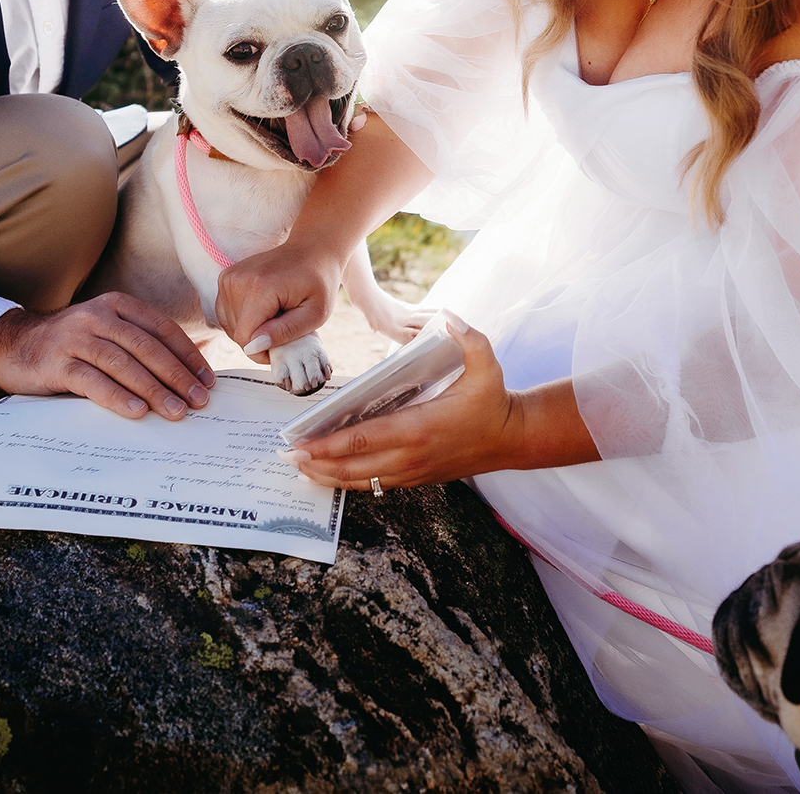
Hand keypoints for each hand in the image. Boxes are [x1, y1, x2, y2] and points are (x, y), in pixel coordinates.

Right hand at [0, 292, 215, 420]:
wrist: (12, 345)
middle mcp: (98, 317)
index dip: (188, 355)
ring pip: (123, 364)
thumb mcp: (106, 332)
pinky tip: (137, 412)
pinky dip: (117, 397)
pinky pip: (93, 381)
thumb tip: (189, 370)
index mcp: (117, 305)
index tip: (207, 381)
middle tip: (199, 401)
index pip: (162, 329)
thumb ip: (139, 343)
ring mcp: (76, 338)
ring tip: (175, 411)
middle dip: (177, 376)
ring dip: (154, 390)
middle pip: (147, 347)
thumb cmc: (70, 345)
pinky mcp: (56, 363)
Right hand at [216, 237, 346, 364]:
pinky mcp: (226, 278)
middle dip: (259, 339)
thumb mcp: (315, 314)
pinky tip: (263, 310)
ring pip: (229, 326)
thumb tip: (254, 347)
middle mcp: (238, 280)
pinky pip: (226, 314)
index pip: (245, 337)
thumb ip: (285, 332)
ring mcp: (228, 278)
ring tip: (275, 314)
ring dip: (252, 329)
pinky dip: (244, 319)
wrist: (312, 250)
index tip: (283, 345)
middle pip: (236, 333)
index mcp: (259, 288)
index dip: (262, 351)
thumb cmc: (318, 281)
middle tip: (284, 324)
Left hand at [282, 315, 527, 489]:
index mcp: (419, 427)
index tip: (302, 443)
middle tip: (287, 456)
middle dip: (317, 464)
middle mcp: (412, 455)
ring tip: (301, 468)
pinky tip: (332, 474)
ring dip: (329, 477)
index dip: (329, 445)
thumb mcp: (487, 363)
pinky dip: (350, 482)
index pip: (364, 439)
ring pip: (362, 481)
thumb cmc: (494, 400)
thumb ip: (469, 337)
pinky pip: (376, 484)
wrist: (512, 439)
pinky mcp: (417, 478)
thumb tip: (449, 316)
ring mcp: (414, 470)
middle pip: (354, 467)